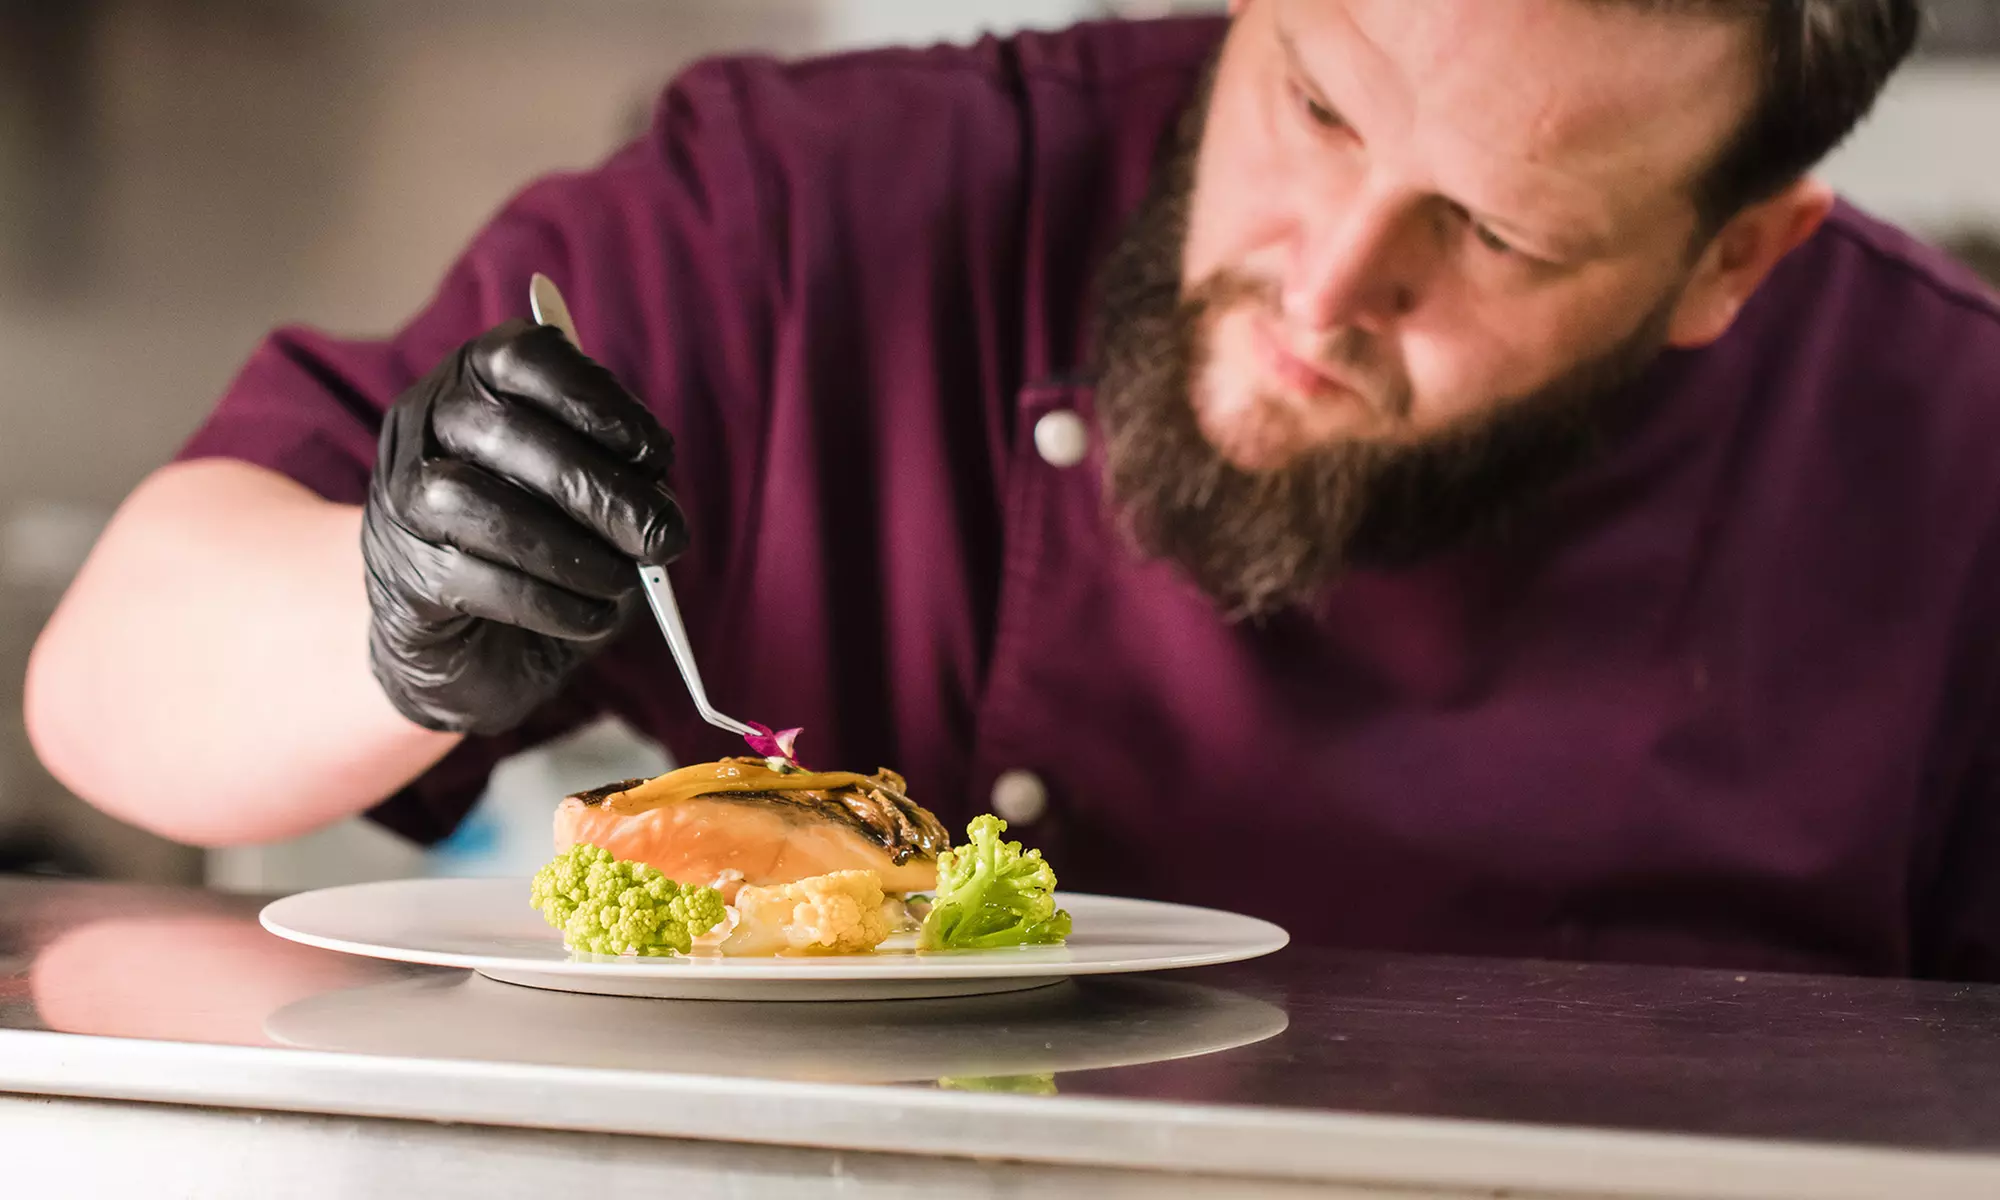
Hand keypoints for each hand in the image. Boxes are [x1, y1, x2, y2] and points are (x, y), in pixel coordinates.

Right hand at [361, 321, 686, 735]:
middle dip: (599, 489)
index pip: (522, 356)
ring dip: (569, 549)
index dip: (594, 399)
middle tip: (664, 537)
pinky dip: (547, 602)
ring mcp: (398, 498)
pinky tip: (591, 616)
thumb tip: (657, 502)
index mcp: (474, 380)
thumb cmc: (540, 543)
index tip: (657, 452)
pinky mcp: (401, 575)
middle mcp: (424, 423)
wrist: (468, 638)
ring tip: (624, 581)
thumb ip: (618, 479)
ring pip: (475, 502)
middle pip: (504, 432)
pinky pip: (471, 580)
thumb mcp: (586, 494)